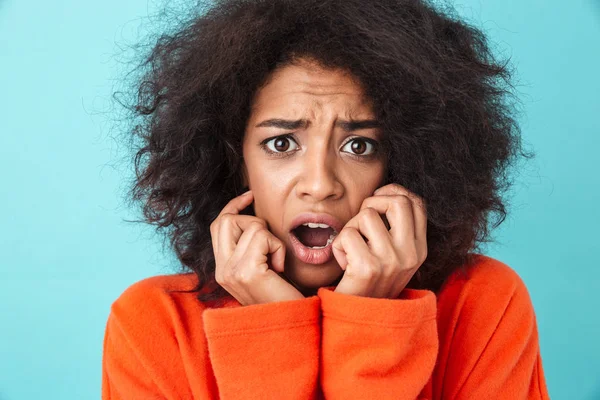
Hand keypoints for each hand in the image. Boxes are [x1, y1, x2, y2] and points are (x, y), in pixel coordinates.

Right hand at [210, 190, 303, 304]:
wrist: (291, 325)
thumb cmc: (282, 296)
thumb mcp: (260, 269)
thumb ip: (248, 248)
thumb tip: (250, 215)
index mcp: (222, 269)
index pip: (218, 225)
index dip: (233, 206)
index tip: (249, 196)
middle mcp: (222, 270)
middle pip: (226, 220)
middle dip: (252, 221)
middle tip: (269, 243)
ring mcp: (231, 271)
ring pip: (250, 226)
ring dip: (271, 239)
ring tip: (276, 263)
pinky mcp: (246, 271)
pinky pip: (262, 236)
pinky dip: (278, 248)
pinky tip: (280, 269)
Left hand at [331, 183, 427, 298]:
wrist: (358, 320)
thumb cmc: (369, 282)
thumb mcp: (393, 256)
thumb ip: (395, 228)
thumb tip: (386, 193)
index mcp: (419, 249)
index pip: (418, 203)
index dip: (395, 192)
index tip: (377, 198)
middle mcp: (410, 254)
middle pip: (398, 201)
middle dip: (373, 202)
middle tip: (361, 221)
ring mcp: (391, 261)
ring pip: (366, 215)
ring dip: (351, 228)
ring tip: (352, 249)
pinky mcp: (367, 267)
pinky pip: (346, 234)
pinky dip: (338, 246)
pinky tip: (344, 263)